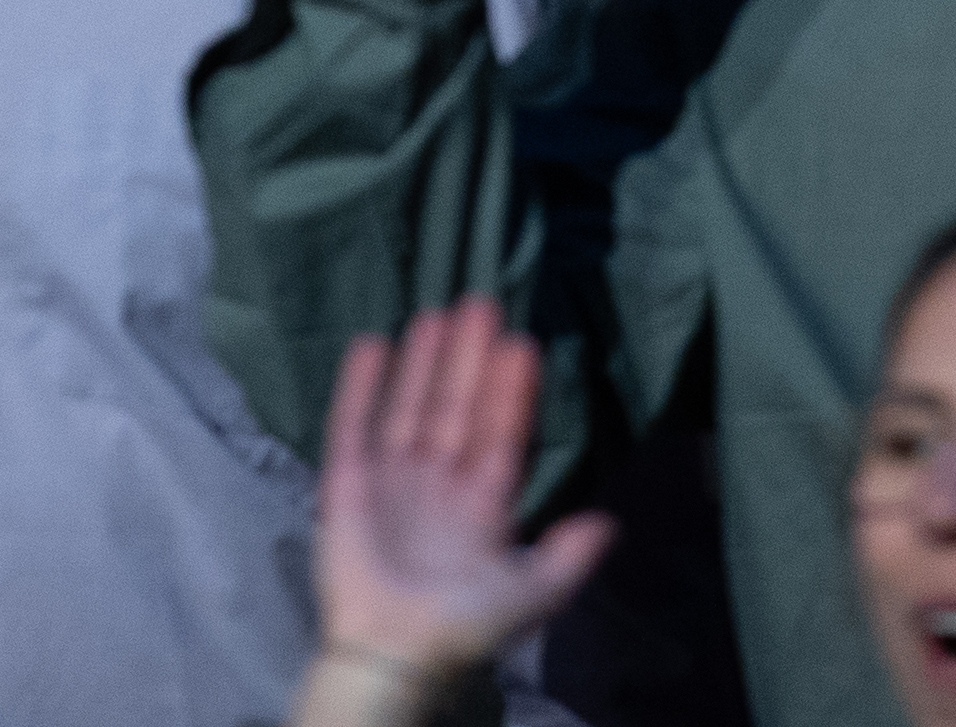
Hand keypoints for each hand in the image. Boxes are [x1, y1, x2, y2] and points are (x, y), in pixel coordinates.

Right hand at [314, 301, 616, 680]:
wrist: (396, 653)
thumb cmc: (463, 628)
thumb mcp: (530, 593)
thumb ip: (567, 557)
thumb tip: (608, 521)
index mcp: (479, 509)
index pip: (499, 436)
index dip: (509, 392)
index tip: (522, 343)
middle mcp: (436, 488)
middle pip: (454, 409)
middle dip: (467, 360)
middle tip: (481, 302)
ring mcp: (391, 483)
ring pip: (410, 408)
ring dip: (423, 363)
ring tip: (437, 313)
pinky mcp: (347, 486)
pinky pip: (353, 426)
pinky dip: (361, 387)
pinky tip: (373, 346)